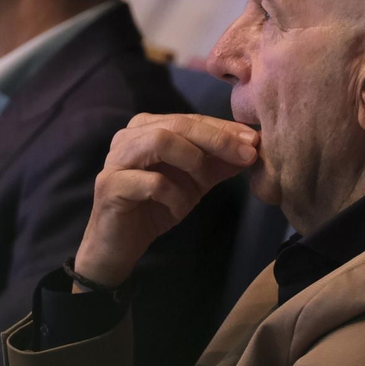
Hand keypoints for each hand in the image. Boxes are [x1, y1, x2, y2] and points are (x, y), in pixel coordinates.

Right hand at [74, 114, 258, 286]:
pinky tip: (178, 209)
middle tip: (246, 155)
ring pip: (160, 142)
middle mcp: (128, 136)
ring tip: (203, 184)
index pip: (191, 119)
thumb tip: (253, 148)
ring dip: (193, 161)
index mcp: (147, 127)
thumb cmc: (156, 207)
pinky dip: (174, 196)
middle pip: (177, 125)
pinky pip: (151, 182)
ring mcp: (116, 159)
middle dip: (217, 139)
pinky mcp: (111, 186)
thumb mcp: (194, 183)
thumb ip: (218, 164)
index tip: (254, 141)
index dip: (224, 128)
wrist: (120, 245)